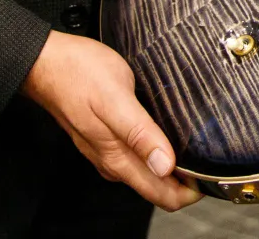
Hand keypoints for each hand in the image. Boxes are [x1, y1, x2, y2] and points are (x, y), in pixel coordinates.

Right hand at [22, 31, 201, 211]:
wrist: (46, 62)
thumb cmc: (77, 73)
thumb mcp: (115, 98)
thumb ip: (140, 134)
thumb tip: (165, 165)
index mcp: (117, 157)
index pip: (161, 194)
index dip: (190, 191)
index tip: (212, 176)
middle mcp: (112, 161)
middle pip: (157, 187)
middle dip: (186, 183)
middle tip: (212, 164)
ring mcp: (107, 150)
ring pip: (147, 173)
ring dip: (172, 169)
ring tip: (196, 151)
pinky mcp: (106, 136)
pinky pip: (136, 157)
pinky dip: (156, 154)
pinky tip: (168, 137)